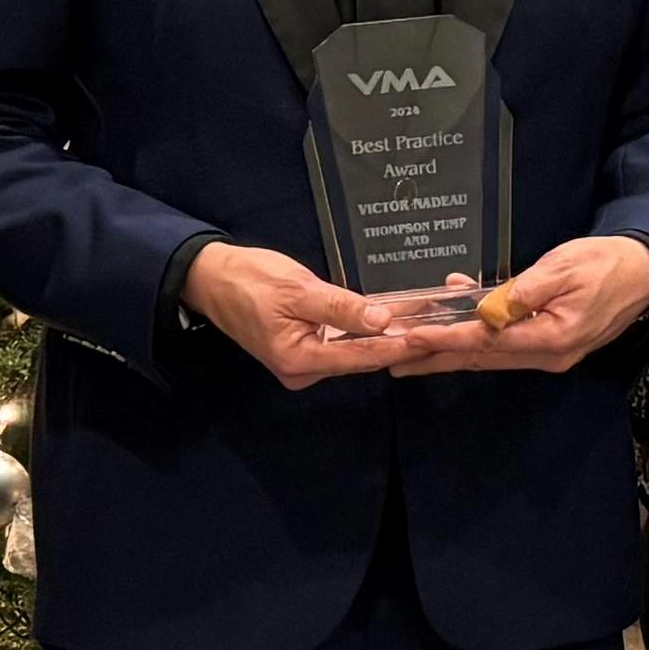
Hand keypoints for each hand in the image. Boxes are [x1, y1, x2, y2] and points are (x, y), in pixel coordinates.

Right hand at [180, 242, 417, 387]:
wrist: (211, 277)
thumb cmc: (251, 280)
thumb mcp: (299, 290)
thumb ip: (342, 308)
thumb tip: (384, 321)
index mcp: (300, 362)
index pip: (362, 357)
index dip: (399, 345)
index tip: (432, 336)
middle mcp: (304, 371)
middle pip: (361, 358)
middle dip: (397, 341)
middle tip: (437, 323)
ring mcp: (304, 364)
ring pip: (355, 350)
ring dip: (385, 335)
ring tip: (424, 318)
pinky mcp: (304, 350)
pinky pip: (342, 342)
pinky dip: (366, 330)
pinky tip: (393, 316)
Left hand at [386, 234, 648, 373]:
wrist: (645, 272)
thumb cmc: (605, 263)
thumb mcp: (563, 267)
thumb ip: (522, 291)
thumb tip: (484, 310)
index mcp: (551, 338)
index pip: (486, 342)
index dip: (445, 340)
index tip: (409, 339)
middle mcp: (546, 355)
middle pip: (481, 358)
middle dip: (436, 358)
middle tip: (393, 360)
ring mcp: (548, 354)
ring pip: (489, 354)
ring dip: (450, 351)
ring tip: (410, 352)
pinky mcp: (549, 343)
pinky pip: (505, 344)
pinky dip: (476, 334)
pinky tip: (453, 319)